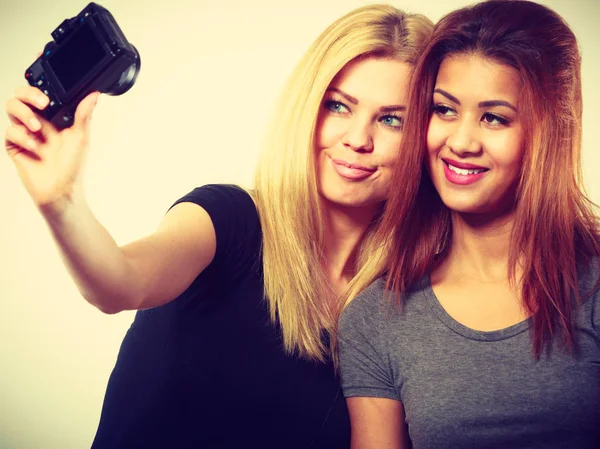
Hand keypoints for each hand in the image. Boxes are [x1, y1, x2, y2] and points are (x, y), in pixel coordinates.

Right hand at [5, 86, 99, 212]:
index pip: (43, 89)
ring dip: (24, 114)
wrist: (60, 190)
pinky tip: (35, 147)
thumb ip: (84, 114)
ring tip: (37, 128)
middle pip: (22, 93)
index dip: (39, 75)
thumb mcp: (82, 137)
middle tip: (43, 103)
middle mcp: (38, 119)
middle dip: (29, 93)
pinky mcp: (14, 144)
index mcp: (55, 115)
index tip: (39, 58)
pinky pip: (9, 130)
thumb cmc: (72, 166)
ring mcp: (24, 131)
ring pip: (12, 107)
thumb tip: (94, 94)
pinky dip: (22, 137)